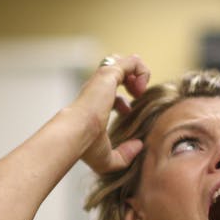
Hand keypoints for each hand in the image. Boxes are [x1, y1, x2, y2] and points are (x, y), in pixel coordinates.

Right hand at [72, 53, 150, 173]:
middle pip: (116, 70)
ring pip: (125, 61)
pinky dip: (142, 72)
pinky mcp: (109, 73)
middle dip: (132, 80)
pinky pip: (132, 62)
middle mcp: (96, 87)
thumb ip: (124, 155)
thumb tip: (138, 146)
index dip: (123, 100)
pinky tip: (141, 90)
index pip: (108, 91)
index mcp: (92, 102)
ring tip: (140, 91)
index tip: (127, 112)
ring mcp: (102, 78)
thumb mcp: (107, 158)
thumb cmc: (86, 146)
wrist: (76, 133)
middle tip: (137, 97)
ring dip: (139, 74)